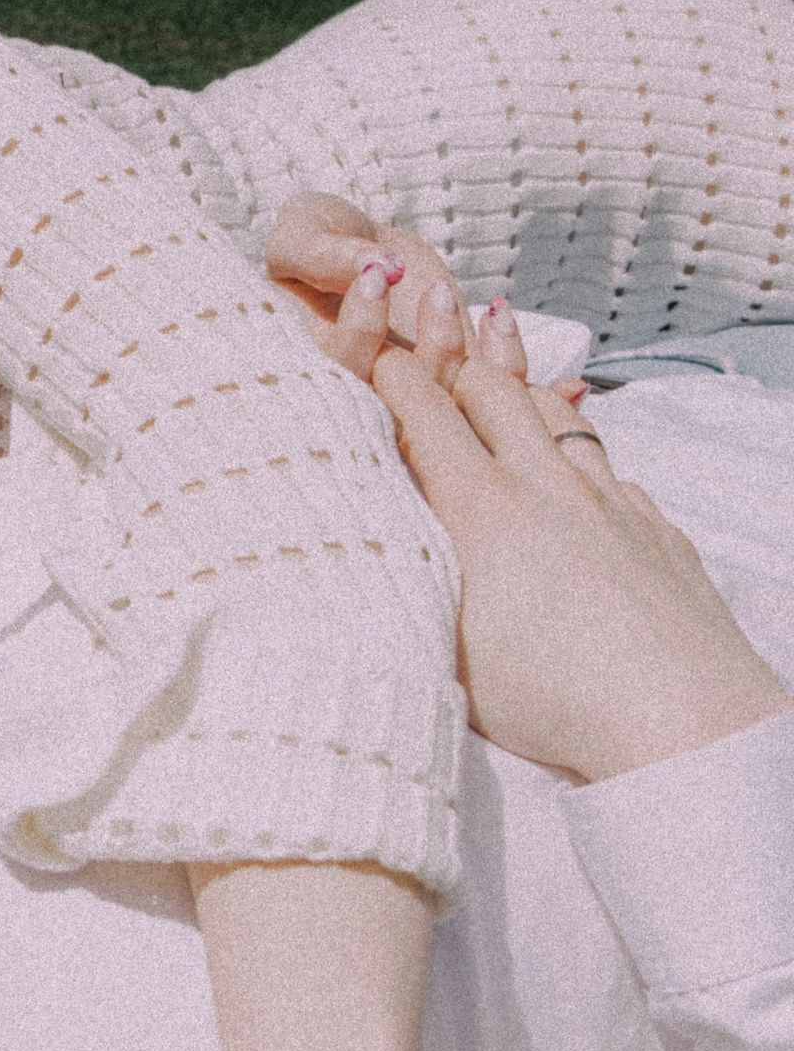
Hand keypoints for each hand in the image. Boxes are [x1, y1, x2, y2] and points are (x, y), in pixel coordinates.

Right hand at [265, 191, 478, 389]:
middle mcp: (366, 393)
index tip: (374, 274)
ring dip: (456, 346)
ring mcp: (419, 393)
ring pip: (452, 404)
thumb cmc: (318, 241)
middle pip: (404, 409)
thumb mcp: (300, 234)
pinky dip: (508, 357)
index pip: (341, 377)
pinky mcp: (460, 381)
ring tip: (440, 293)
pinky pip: (497, 393)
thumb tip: (377, 267)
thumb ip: (321, 253)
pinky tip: (495, 311)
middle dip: (428, 349)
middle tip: (427, 290)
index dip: (361, 332)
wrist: (364, 253)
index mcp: (314, 366)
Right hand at [373, 312, 790, 781]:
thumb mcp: (446, 642)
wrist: (682, 719)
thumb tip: (376, 543)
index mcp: (480, 510)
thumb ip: (413, 573)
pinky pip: (606, 462)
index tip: (367, 353)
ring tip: (494, 342)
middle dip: (448, 357)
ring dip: (515, 381)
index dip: (389, 371)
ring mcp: (608, 500)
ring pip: (553, 414)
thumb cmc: (556, 703)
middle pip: (489, 391)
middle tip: (424, 331)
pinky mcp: (654, 527)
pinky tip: (571, 455)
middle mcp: (545, 487)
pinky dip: (575, 444)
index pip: (423, 410)